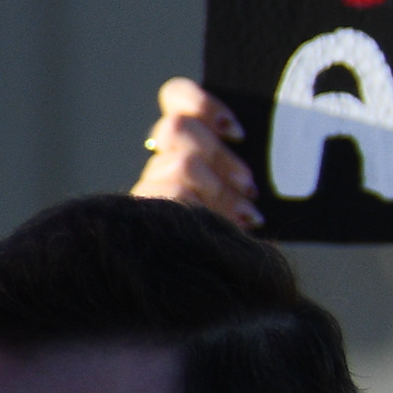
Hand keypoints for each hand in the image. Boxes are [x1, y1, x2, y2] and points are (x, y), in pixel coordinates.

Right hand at [134, 79, 260, 228]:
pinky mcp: (140, 217)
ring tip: (246, 214)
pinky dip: (206, 211)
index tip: (238, 131)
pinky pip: (173, 198)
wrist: (207, 292)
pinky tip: (235, 227)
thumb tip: (252, 147)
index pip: (175, 100)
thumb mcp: (247, 200)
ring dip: (218, 188)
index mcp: (185, 149)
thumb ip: (244, 175)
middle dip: (220, 155)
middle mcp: (160, 165)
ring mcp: (146, 192)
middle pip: (178, 128)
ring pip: (180, 162)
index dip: (199, 101)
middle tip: (250, 185)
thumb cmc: (237, 242)